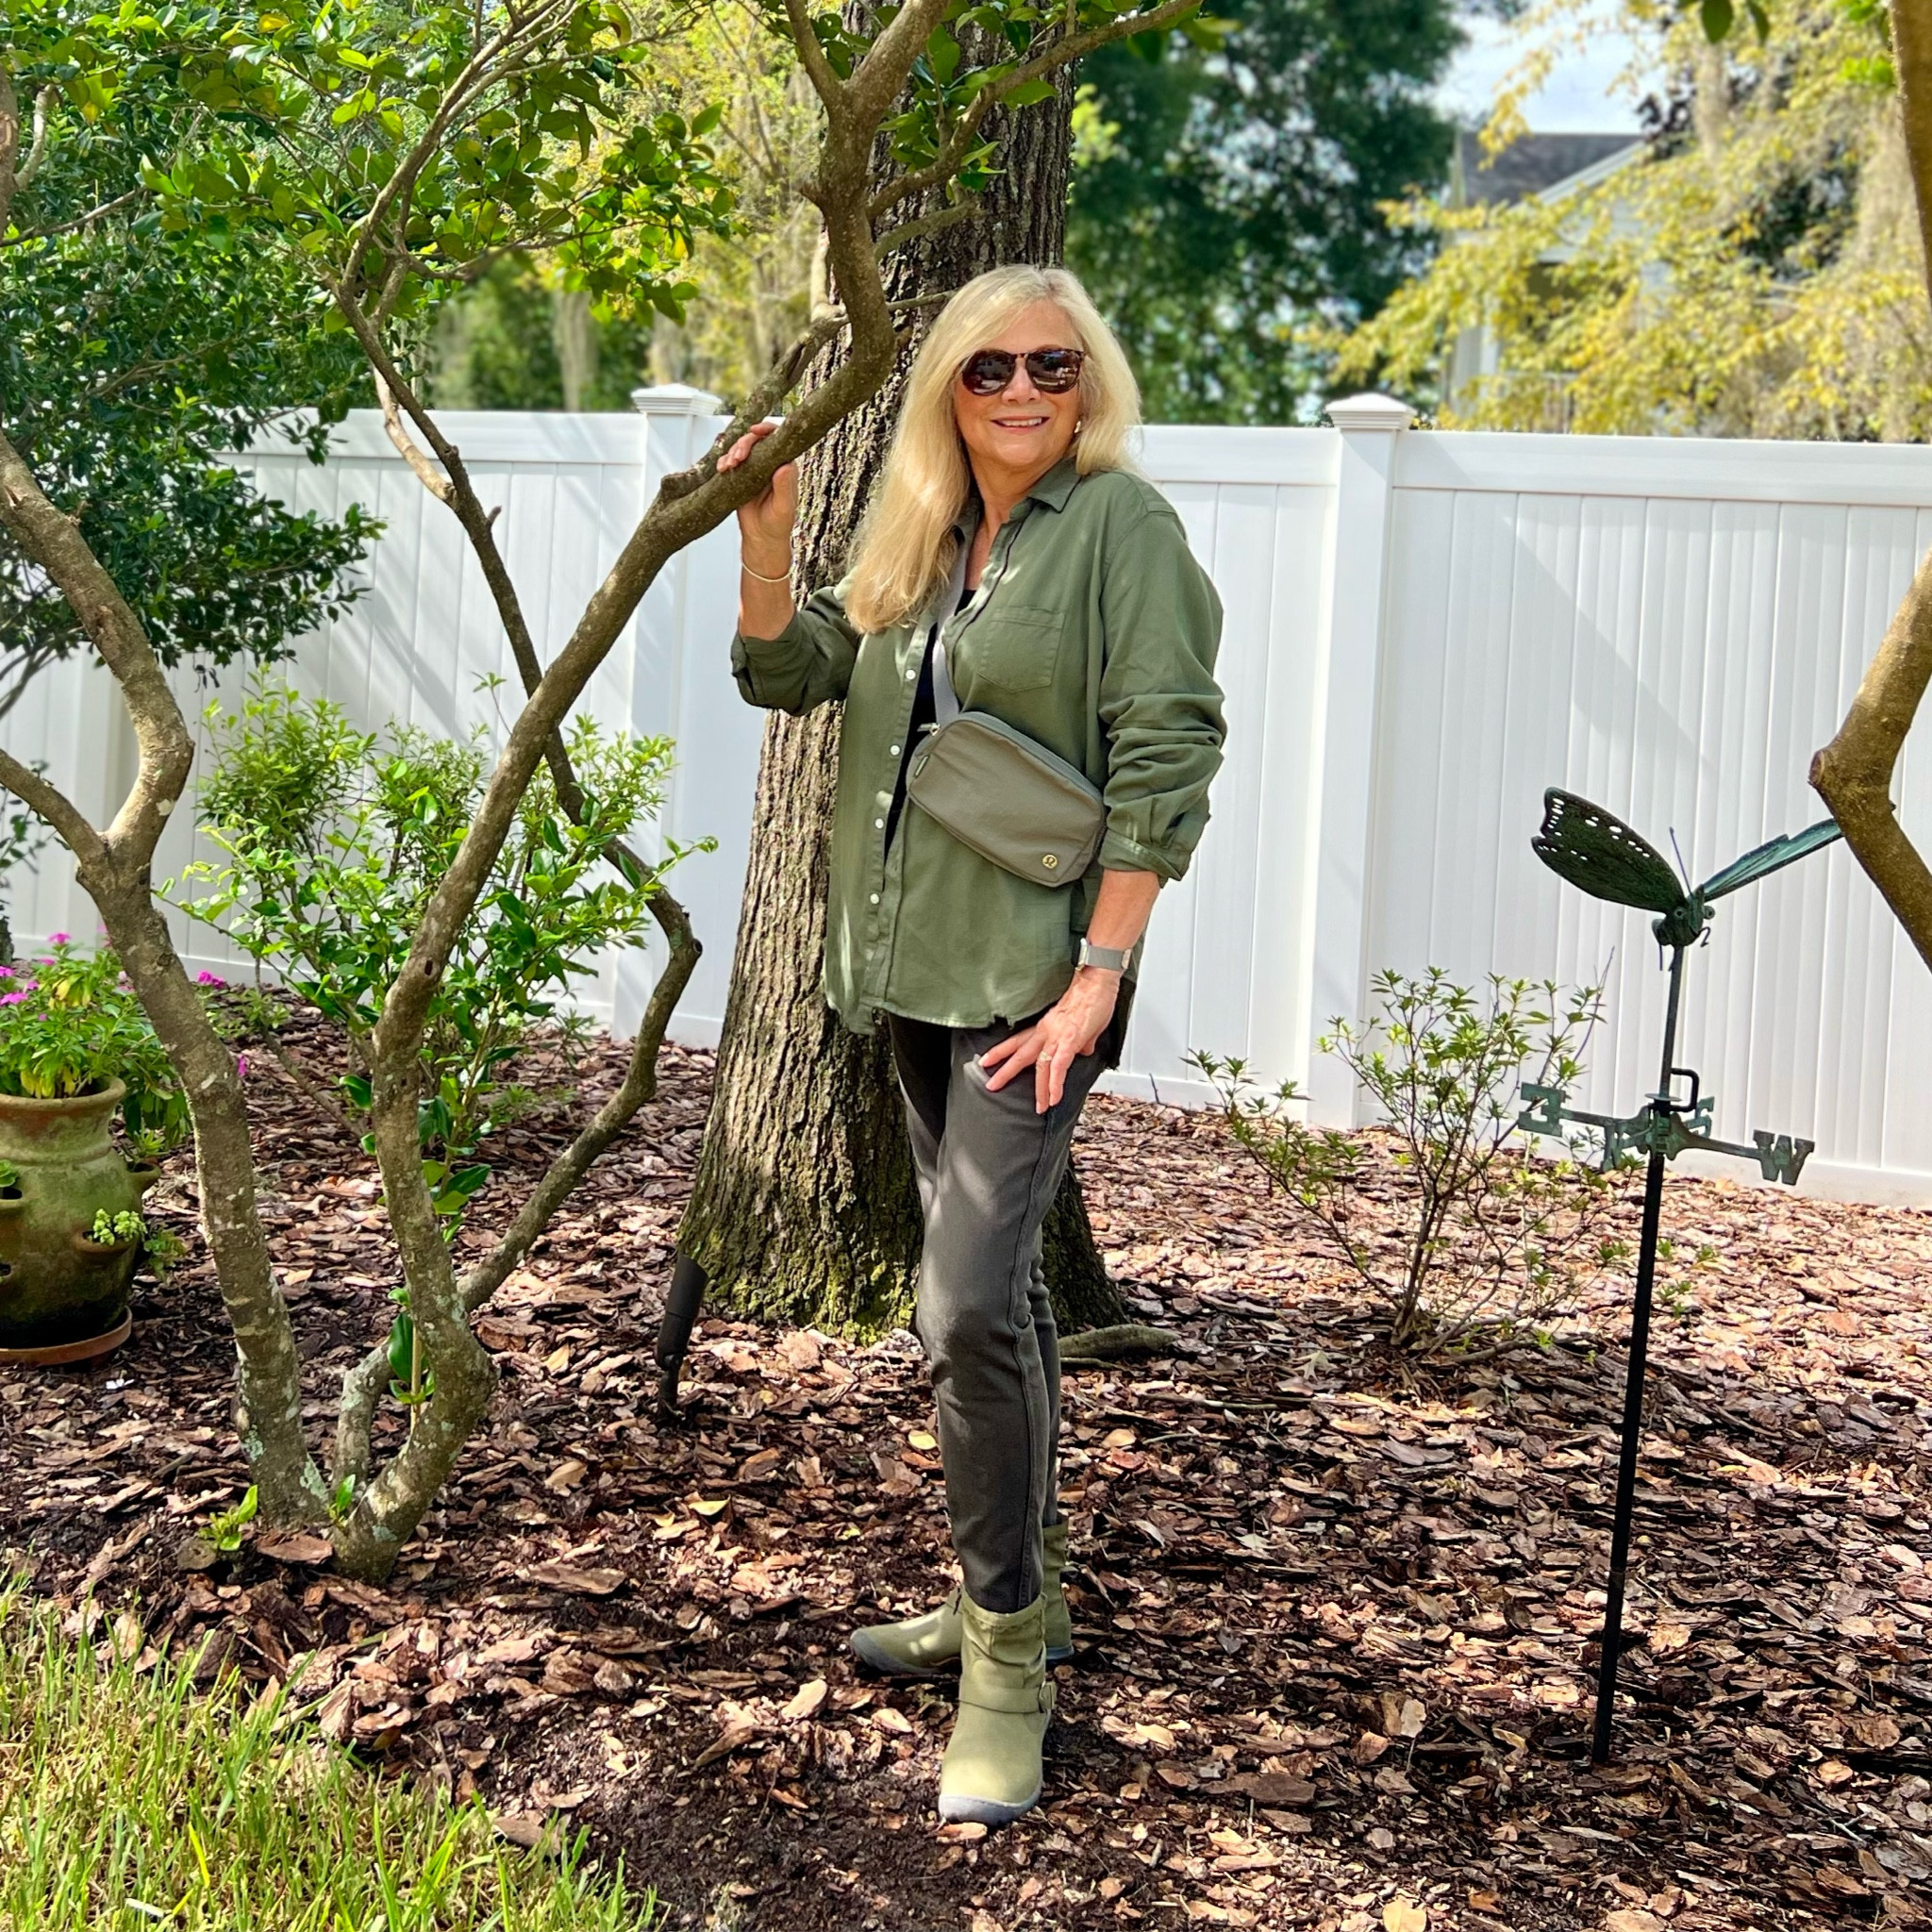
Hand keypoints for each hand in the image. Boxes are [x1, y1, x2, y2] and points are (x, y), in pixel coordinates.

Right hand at [720, 419, 796, 567]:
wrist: (762, 538)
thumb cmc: (778, 524)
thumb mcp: (783, 506)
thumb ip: (784, 486)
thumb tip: (785, 466)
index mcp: (784, 466)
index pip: (777, 440)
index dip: (766, 430)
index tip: (755, 430)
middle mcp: (769, 464)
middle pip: (756, 441)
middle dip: (744, 444)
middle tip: (737, 457)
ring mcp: (754, 469)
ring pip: (741, 449)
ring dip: (732, 452)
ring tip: (729, 465)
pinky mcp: (741, 476)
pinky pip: (731, 462)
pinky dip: (724, 462)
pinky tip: (722, 469)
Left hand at [980, 969, 1119, 1113]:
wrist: (1097, 982)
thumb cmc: (1091, 998)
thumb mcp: (1081, 1024)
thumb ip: (1080, 1041)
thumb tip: (1083, 1051)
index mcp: (1046, 1026)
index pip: (1018, 1041)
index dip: (1002, 1051)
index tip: (987, 1061)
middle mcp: (1047, 1031)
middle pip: (1021, 1054)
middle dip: (1005, 1071)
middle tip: (991, 1085)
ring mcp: (1057, 1036)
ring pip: (1040, 1066)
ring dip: (1039, 1089)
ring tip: (1039, 1107)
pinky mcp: (1071, 1041)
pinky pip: (1059, 1067)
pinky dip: (1055, 1084)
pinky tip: (1054, 1097)